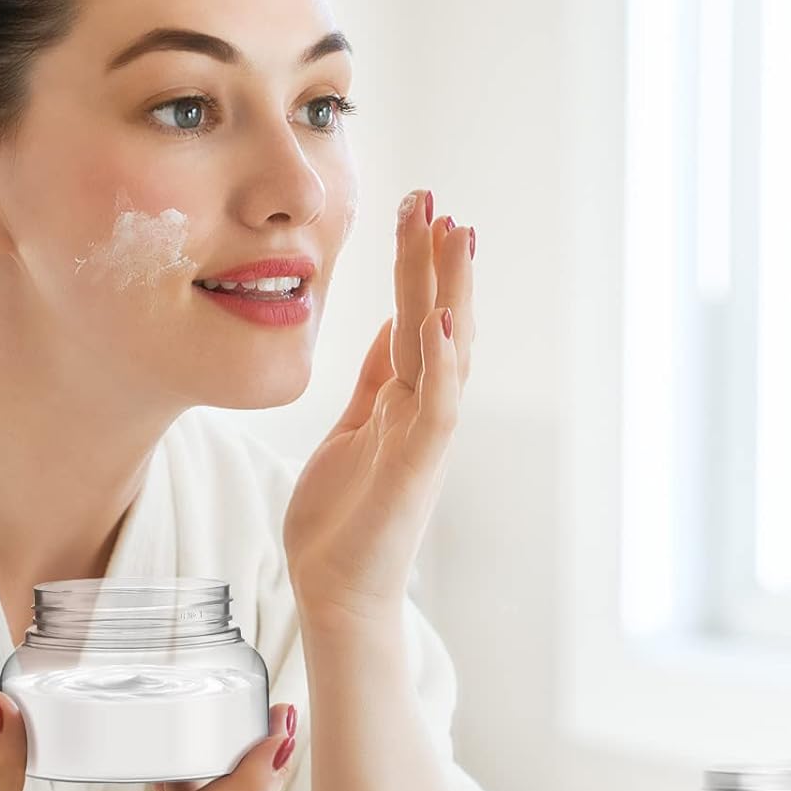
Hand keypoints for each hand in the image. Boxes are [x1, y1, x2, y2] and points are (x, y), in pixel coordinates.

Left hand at [283, 188, 473, 626]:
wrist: (337, 591)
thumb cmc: (342, 518)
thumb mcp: (353, 429)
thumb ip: (376, 380)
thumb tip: (393, 324)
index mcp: (404, 400)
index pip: (416, 318)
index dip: (418, 266)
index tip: (417, 211)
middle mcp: (423, 411)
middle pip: (438, 321)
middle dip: (436, 261)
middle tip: (435, 199)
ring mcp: (424, 438)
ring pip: (446, 353)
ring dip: (450, 294)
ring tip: (453, 236)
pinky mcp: (417, 468)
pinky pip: (436, 409)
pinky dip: (443, 365)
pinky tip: (440, 320)